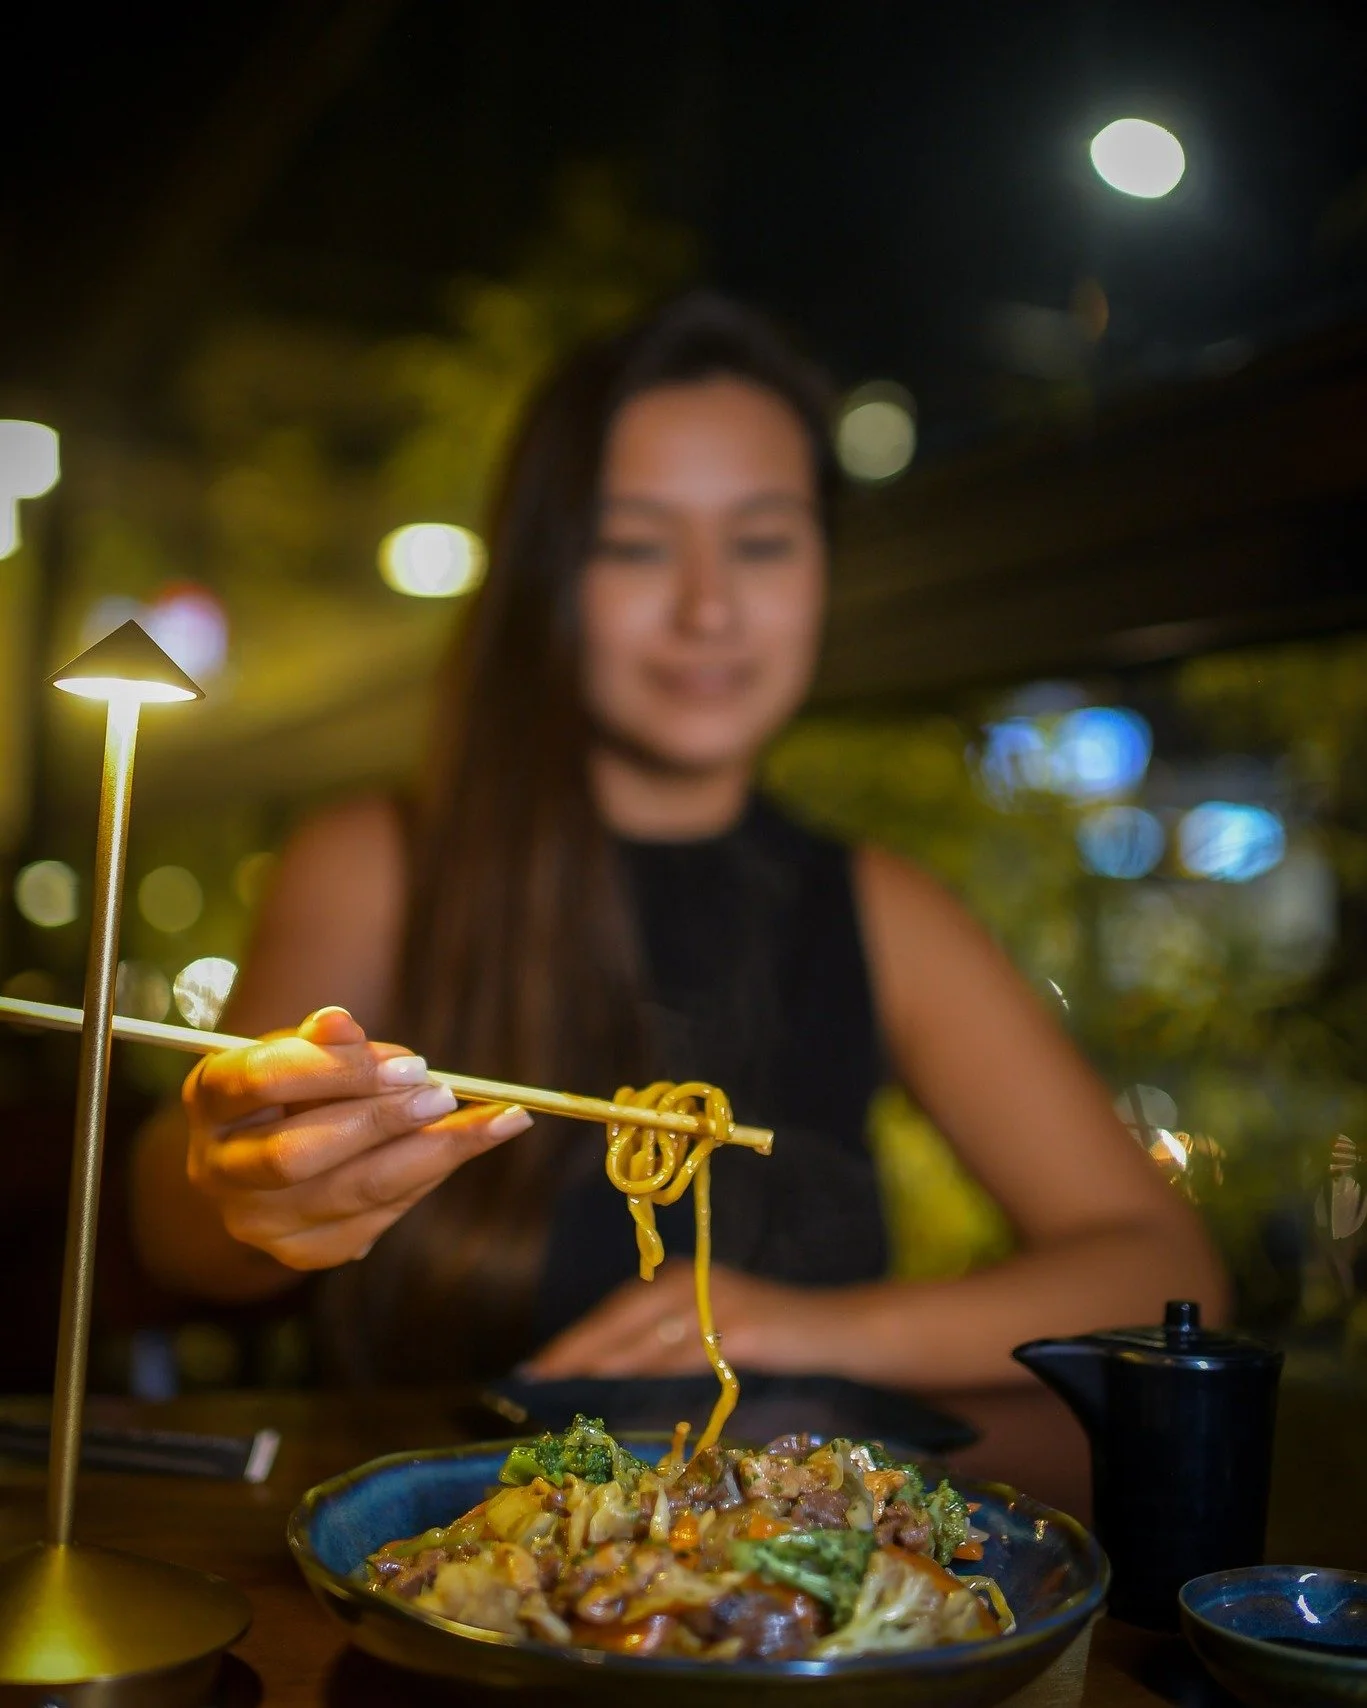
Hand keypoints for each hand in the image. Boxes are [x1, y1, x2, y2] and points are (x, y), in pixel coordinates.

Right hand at [182, 1005, 532, 1269]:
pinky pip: (374, 1220)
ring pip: (350, 1194)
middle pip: (298, 1154)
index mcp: (209, 1097)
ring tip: (492, 1121)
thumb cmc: (295, 1083)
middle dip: (382, 1122)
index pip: (263, 1081)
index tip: (413, 1063)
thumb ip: (323, 1039)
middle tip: (447, 1093)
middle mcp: (216, 1169)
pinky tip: (460, 1150)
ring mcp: (254, 1221)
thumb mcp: (302, 1047)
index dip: (340, 1071)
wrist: (270, 1151)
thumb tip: (341, 1022)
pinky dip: (423, 1181)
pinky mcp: (299, 1254)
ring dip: (428, 1155)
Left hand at [520, 1258, 842, 1377]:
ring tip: (572, 1384)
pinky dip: (657, 1368)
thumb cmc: (760, 1332)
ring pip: (651, 1337)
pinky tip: (631, 1383)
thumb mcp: (701, 1334)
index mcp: (676, 1277)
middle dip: (579, 1350)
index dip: (576, 1338)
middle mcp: (690, 1282)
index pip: (615, 1308)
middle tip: (540, 1377)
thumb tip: (599, 1373)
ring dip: (609, 1362)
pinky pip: (690, 1352)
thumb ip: (657, 1346)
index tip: (537, 1365)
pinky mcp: (741, 1328)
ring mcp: (716, 1302)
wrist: (825, 1326)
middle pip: (623, 1318)